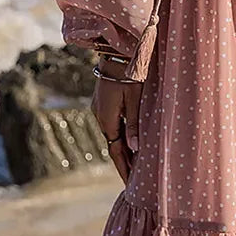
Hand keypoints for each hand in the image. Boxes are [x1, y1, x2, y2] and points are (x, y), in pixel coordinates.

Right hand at [92, 62, 140, 184]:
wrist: (115, 51)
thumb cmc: (129, 73)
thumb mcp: (135, 99)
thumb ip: (134, 124)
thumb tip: (134, 149)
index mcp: (107, 119)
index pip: (115, 151)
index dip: (123, 168)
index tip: (129, 184)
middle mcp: (100, 116)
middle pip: (112, 145)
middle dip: (123, 162)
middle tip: (132, 180)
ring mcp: (100, 108)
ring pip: (112, 134)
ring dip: (122, 148)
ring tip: (133, 164)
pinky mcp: (103, 102)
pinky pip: (112, 124)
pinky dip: (120, 135)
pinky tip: (128, 140)